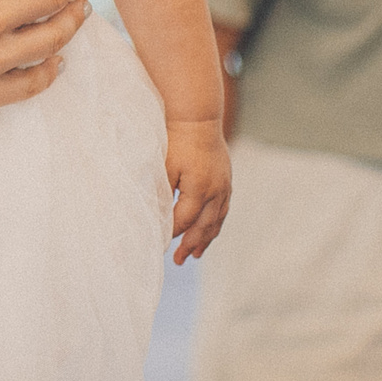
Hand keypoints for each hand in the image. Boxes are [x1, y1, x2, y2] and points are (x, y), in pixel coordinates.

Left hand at [166, 119, 229, 260]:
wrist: (198, 118)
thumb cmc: (176, 141)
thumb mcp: (164, 168)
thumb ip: (161, 195)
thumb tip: (155, 220)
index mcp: (198, 190)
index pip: (182, 221)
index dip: (171, 236)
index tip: (160, 247)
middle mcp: (215, 192)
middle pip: (203, 227)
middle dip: (190, 245)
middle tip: (179, 261)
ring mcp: (224, 187)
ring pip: (216, 221)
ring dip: (205, 239)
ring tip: (195, 255)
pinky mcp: (226, 181)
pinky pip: (223, 209)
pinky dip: (216, 223)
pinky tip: (210, 231)